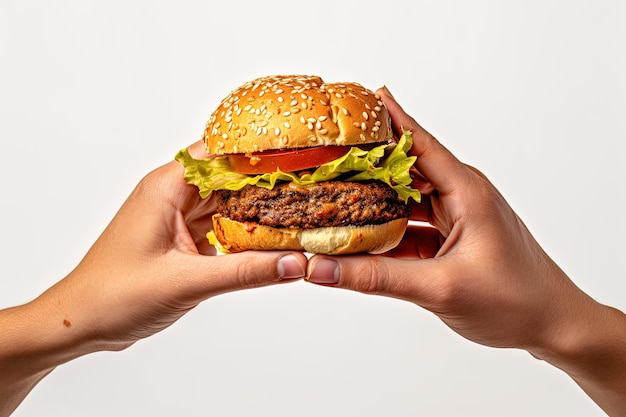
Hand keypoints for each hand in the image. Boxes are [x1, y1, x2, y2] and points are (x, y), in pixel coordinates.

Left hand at [0, 140, 306, 415]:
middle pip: (229, 176)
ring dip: (256, 210)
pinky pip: (220, 226)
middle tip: (308, 190)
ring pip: (226, 203)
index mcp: (166, 188)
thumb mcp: (186, 282)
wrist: (81, 322)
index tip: (298, 156)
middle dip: (266, 183)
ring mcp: (177, 218)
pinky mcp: (181, 240)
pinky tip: (268, 241)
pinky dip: (243, 233)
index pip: (219, 151)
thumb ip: (245, 272)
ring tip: (297, 213)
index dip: (259, 151)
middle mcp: (172, 196)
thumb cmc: (113, 295)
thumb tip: (292, 262)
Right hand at [307, 87, 625, 414]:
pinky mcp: (452, 239)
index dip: (387, 120)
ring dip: (374, 203)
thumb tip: (322, 269)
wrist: (554, 327)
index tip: (358, 99)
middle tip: (328, 158)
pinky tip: (360, 240)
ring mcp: (457, 218)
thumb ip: (377, 277)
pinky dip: (386, 233)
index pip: (419, 143)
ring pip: (405, 201)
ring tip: (334, 198)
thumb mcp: (439, 288)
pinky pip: (411, 228)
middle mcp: (461, 196)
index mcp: (466, 191)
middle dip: (368, 165)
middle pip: (405, 171)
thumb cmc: (516, 302)